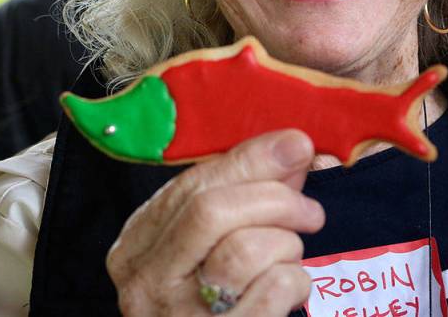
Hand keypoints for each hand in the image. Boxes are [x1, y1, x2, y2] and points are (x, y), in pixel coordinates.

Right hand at [107, 129, 324, 315]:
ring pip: (246, 250)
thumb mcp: (207, 244)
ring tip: (289, 257)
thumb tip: (292, 149)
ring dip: (286, 245)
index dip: (251, 160)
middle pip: (213, 211)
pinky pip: (274, 288)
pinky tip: (290, 287)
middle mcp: (147, 283)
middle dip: (275, 198)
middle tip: (310, 212)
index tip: (296, 145)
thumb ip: (242, 193)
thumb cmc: (210, 300)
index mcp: (137, 246)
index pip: (192, 186)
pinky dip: (295, 280)